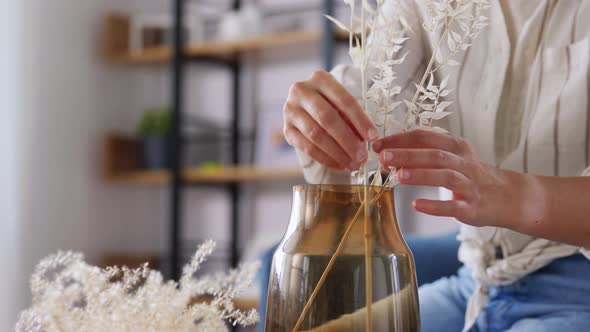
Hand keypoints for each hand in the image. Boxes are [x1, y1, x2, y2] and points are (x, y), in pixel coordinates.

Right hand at [283, 70, 378, 169]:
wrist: (304, 106)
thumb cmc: (330, 104)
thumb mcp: (341, 103)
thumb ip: (352, 118)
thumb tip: (367, 141)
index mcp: (320, 78)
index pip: (344, 100)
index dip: (360, 120)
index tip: (373, 137)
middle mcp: (301, 91)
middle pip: (327, 118)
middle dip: (347, 140)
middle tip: (362, 156)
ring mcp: (290, 110)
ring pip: (316, 135)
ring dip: (337, 153)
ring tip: (352, 164)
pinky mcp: (286, 130)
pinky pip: (306, 148)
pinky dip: (325, 159)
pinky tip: (339, 165)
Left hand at [373, 130, 527, 227]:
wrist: (507, 196)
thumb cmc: (470, 174)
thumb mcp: (453, 156)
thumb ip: (424, 153)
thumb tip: (390, 153)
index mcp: (456, 147)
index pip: (426, 137)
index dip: (401, 140)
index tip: (378, 144)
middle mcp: (464, 163)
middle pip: (435, 155)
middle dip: (408, 155)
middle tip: (384, 157)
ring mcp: (469, 185)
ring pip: (446, 176)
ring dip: (421, 175)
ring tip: (398, 177)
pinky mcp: (471, 207)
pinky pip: (453, 206)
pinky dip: (435, 205)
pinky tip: (416, 204)